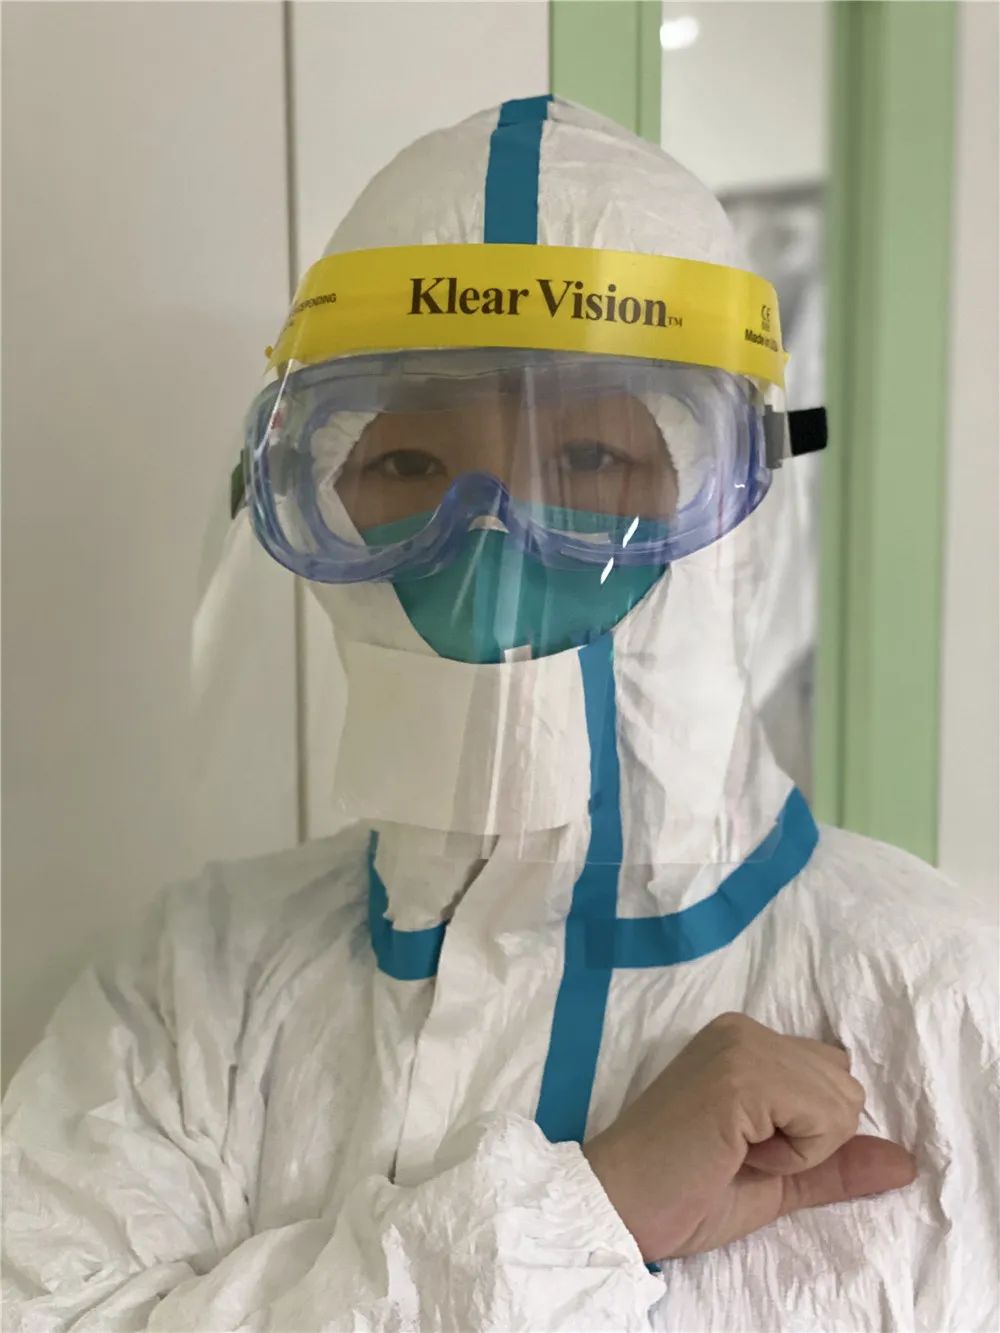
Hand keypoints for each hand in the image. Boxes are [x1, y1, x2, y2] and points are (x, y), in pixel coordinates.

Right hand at [582, 1012, 915, 1260]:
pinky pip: (823, 1118)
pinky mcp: (742, 1074)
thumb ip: (836, 1165)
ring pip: (843, 1101)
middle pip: (847, 1085)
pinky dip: (794, 1155)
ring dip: (803, 1148)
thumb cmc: (683, 1193)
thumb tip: (906, 1160)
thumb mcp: (776, 1180)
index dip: (807, 1131)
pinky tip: (736, 1153)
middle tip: (740, 1152)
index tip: (745, 1147)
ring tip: (735, 1151)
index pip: (834, 1074)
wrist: (617, 1205)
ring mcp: (743, 1044)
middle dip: (811, 1138)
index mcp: (747, 1040)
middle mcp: (746, 1028)